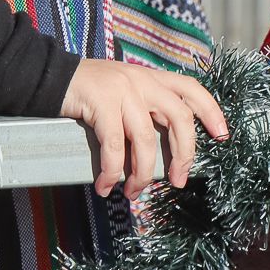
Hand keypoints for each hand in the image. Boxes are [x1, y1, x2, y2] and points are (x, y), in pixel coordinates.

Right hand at [59, 59, 228, 198]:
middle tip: (179, 181)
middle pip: (179, 118)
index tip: (223, 137)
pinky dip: (113, 170)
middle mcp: (143, 80)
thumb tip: (162, 151)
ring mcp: (122, 89)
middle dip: (183, 155)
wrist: (46, 77)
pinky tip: (106, 185)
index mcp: (153, 78)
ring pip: (145, 138)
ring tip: (133, 192)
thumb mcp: (124, 92)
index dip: (212, 112)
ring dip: (142, 172)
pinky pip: (114, 144)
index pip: (193, 90)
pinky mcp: (100, 102)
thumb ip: (145, 110)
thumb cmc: (88, 92)